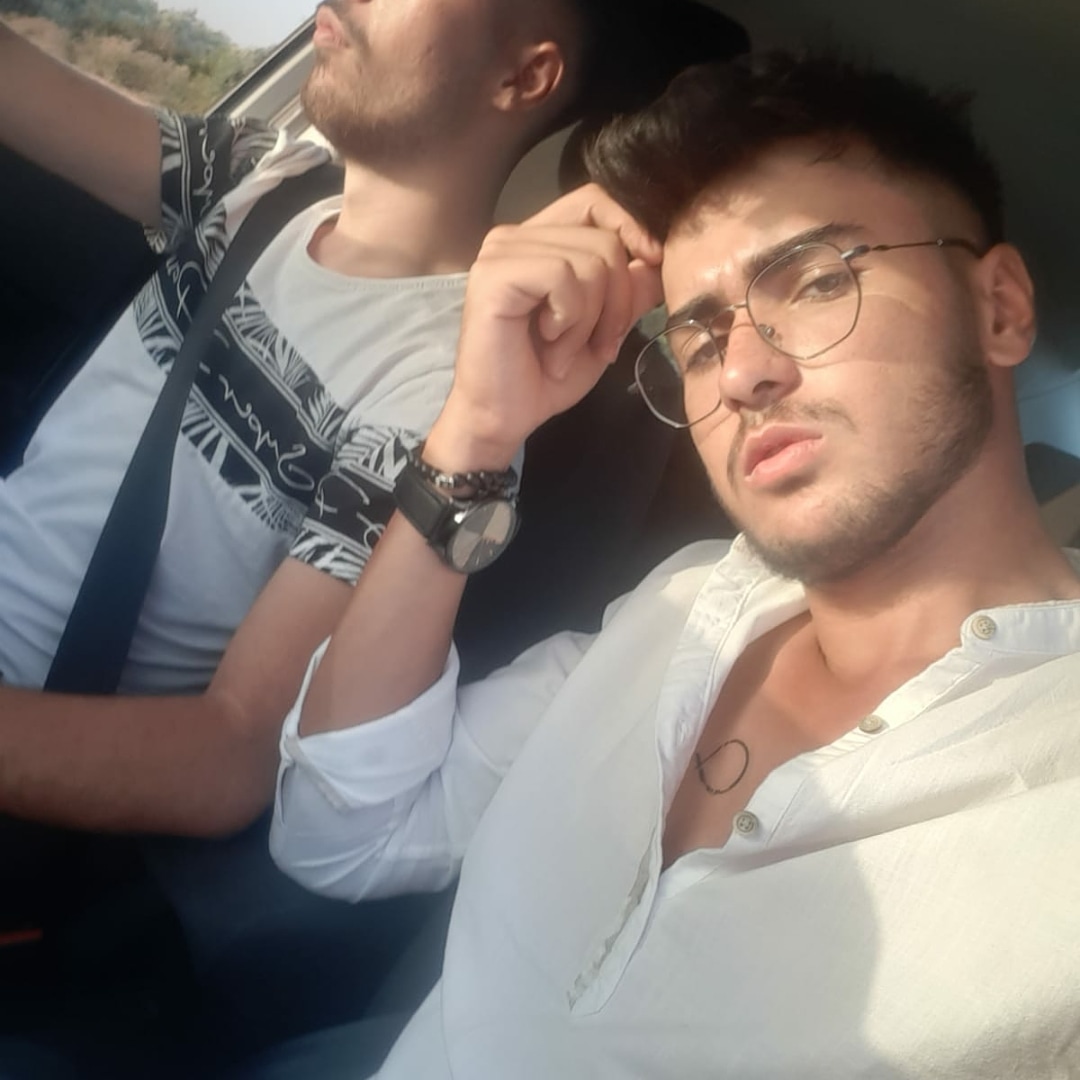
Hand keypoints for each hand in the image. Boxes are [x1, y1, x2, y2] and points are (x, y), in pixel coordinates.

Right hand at [426, 184, 662, 470]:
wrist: (502, 418)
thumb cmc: (546, 377)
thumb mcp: (604, 328)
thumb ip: (630, 291)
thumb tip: (661, 258)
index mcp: (540, 240)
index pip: (596, 200)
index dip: (632, 226)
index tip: (652, 263)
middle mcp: (516, 236)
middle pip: (604, 236)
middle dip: (618, 299)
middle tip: (599, 345)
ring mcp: (501, 252)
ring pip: (590, 259)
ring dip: (591, 318)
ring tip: (565, 349)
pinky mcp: (494, 275)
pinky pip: (563, 276)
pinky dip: (570, 319)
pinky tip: (549, 343)